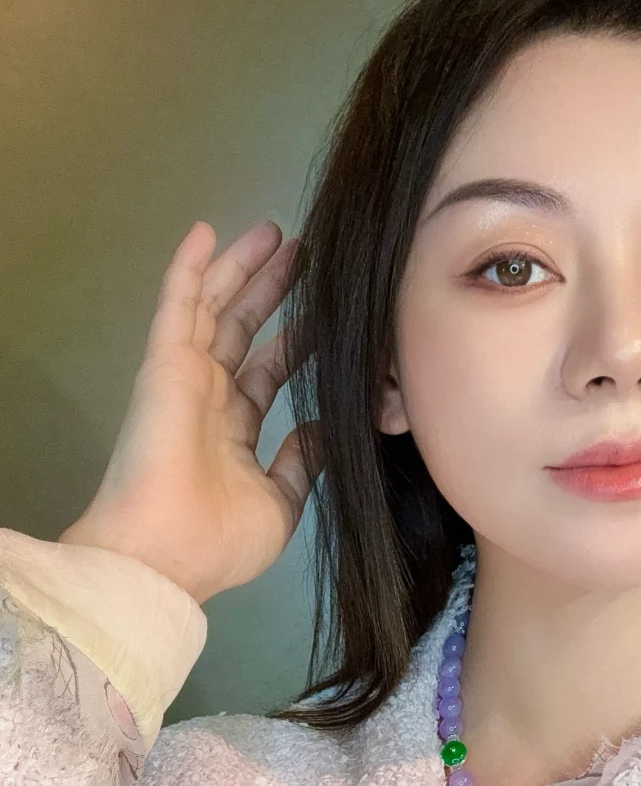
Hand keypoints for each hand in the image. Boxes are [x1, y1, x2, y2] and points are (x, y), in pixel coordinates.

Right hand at [59, 220, 320, 603]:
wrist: (167, 553)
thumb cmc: (219, 541)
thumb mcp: (281, 503)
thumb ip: (303, 461)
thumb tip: (326, 427)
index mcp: (233, 431)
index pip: (269, 371)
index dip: (297, 339)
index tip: (329, 312)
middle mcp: (209, 398)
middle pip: (245, 329)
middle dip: (274, 289)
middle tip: (307, 253)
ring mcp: (186, 377)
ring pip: (217, 307)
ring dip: (242, 268)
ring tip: (277, 232)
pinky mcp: (166, 364)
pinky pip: (176, 305)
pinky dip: (188, 268)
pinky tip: (204, 231)